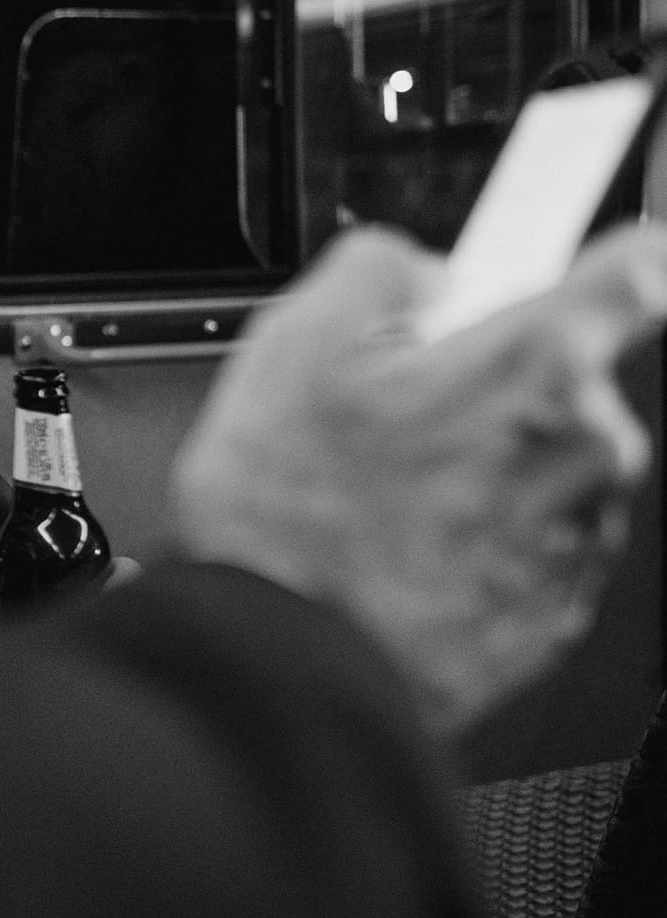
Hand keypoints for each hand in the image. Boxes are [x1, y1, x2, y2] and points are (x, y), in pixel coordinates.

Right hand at [172, 224, 666, 735]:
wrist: (286, 665)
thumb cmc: (291, 523)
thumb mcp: (291, 344)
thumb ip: (375, 272)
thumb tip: (420, 271)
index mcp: (533, 365)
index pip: (638, 270)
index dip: (614, 254)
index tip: (599, 252)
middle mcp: (585, 449)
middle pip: (566, 380)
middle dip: (492, 386)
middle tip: (397, 412)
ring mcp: (580, 535)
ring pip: (544, 465)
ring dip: (480, 467)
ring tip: (378, 494)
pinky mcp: (560, 608)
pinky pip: (529, 542)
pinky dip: (477, 537)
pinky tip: (396, 547)